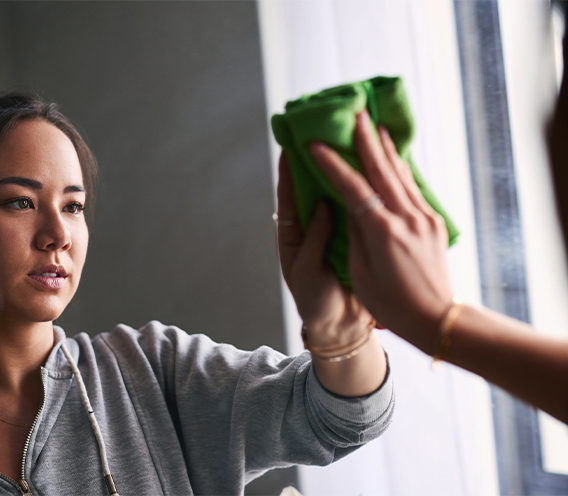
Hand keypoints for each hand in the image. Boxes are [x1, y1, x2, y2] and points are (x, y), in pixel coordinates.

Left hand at [276, 152, 372, 349]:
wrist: (342, 327)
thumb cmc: (316, 301)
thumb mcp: (307, 270)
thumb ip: (314, 238)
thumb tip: (321, 203)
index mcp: (294, 235)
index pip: (289, 196)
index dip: (288, 170)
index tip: (290, 144)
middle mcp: (314, 227)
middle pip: (313, 188)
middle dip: (317, 162)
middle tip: (324, 132)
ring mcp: (336, 230)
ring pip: (338, 195)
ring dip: (343, 172)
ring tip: (350, 144)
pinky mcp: (356, 237)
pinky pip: (358, 210)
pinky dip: (363, 193)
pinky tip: (374, 173)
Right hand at [311, 110, 453, 352]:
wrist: (436, 319)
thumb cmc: (391, 304)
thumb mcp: (361, 272)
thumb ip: (355, 234)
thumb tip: (350, 206)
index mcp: (382, 232)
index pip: (352, 188)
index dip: (333, 164)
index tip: (316, 144)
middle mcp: (405, 218)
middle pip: (381, 169)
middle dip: (364, 140)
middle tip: (354, 113)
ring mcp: (423, 218)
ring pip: (400, 173)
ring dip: (385, 148)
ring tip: (374, 124)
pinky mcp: (433, 222)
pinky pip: (412, 186)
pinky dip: (401, 167)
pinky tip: (395, 156)